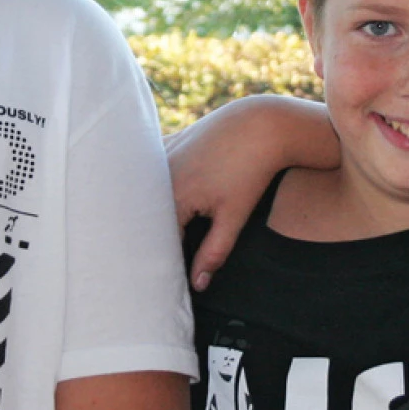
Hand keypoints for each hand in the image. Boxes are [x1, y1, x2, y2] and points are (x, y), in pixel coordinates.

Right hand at [165, 95, 338, 291]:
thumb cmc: (251, 170)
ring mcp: (162, 154)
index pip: (159, 239)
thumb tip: (198, 285)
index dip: (163, 258)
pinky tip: (147, 197)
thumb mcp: (234, 215)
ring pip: (146, 193)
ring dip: (148, 210)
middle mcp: (160, 174)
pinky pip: (150, 169)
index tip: (163, 277)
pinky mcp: (168, 142)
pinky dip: (150, 185)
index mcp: (174, 196)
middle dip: (151, 237)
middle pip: (147, 216)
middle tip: (152, 258)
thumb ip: (214, 252)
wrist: (261, 124)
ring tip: (149, 230)